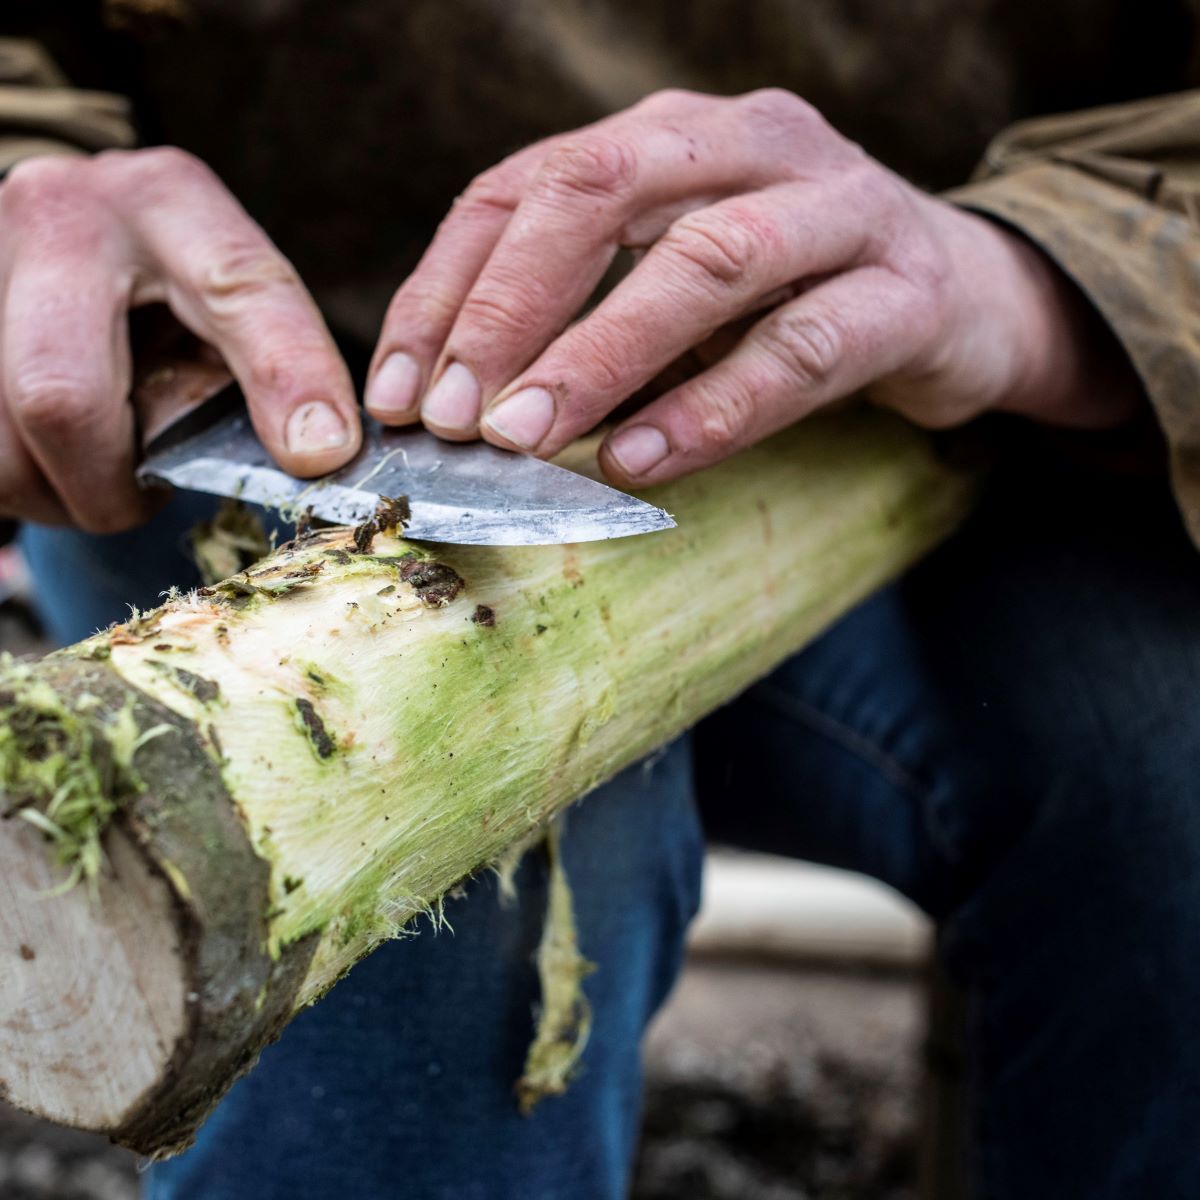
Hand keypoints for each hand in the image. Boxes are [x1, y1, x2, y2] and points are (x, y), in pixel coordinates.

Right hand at [0, 148, 359, 529]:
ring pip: (1, 445)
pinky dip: (20, 483)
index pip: (240, 292)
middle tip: (141, 499)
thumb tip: (319, 456)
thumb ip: (276, 359)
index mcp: (167, 202)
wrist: (58, 232)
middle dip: (107, 486)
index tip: (316, 457)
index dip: (284, 378)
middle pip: (61, 397)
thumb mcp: (230, 297)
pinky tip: (49, 459)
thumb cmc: (162, 284)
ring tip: (96, 475)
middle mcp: (60, 214)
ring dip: (56, 493)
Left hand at [367, 89, 1139, 486]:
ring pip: (708, 260)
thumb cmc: (788, 295)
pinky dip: (713, 407)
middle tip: (452, 417)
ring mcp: (840, 205)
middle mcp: (750, 141)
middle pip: (604, 195)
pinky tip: (643, 462)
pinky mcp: (908, 291)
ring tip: (526, 438)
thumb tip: (455, 403)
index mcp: (670, 135)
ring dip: (602, 353)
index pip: (526, 187)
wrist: (963, 297)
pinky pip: (801, 348)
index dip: (448, 289)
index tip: (399, 393)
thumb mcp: (669, 282)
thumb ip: (581, 312)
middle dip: (509, 309)